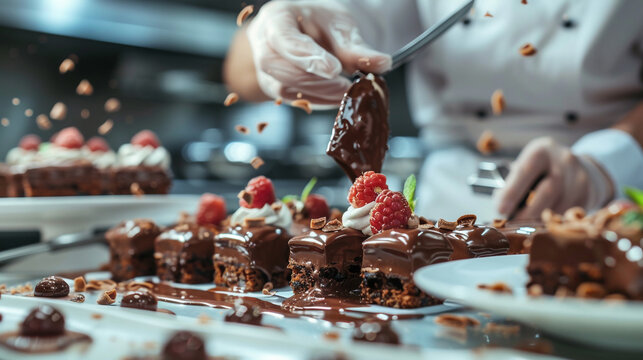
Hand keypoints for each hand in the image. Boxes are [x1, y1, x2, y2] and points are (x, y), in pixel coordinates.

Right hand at [246, 0, 391, 105]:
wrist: (307, 30)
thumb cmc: (319, 23)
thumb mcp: (340, 26)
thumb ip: (357, 47)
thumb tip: (381, 64)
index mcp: (276, 18)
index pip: (284, 38)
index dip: (306, 56)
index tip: (333, 69)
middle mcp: (264, 44)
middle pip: (278, 67)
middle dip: (314, 80)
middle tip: (346, 86)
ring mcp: (266, 69)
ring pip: (284, 88)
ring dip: (319, 93)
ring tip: (346, 92)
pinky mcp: (275, 88)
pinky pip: (293, 100)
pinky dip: (318, 100)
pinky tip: (337, 97)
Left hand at [494, 137, 613, 219]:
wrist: (582, 168)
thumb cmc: (544, 169)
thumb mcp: (528, 165)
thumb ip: (514, 181)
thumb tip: (500, 207)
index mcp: (541, 151)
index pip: (525, 171)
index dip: (512, 192)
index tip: (500, 209)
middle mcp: (563, 161)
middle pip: (546, 191)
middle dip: (526, 212)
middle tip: (511, 224)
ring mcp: (578, 178)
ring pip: (559, 206)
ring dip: (538, 221)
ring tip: (524, 227)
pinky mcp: (587, 194)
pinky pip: (568, 213)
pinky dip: (551, 222)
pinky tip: (541, 225)